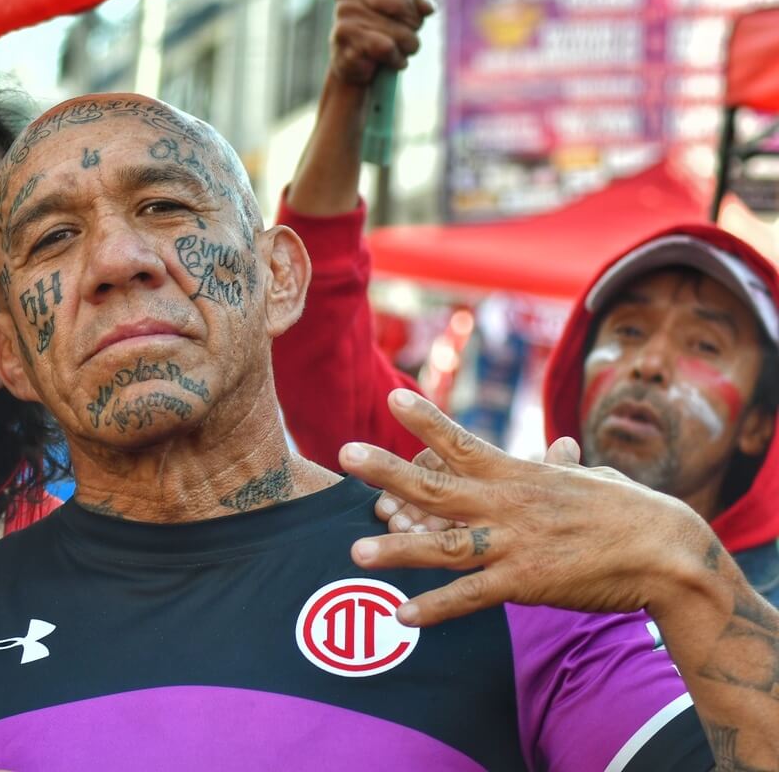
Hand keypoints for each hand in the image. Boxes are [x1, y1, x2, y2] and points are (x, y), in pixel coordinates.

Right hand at [331, 0, 434, 81]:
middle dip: (414, 23)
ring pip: (400, 31)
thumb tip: (427, 7)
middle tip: (407, 31)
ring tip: (398, 49)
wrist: (358, 65)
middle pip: (404, 4)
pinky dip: (397, 59)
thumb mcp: (410, 7)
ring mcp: (344, 13)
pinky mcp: (345, 39)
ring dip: (408, 45)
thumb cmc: (386, 29)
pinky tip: (391, 60)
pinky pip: (387, 48)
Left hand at [341, 389, 713, 627]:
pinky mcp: (526, 582)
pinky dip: (436, 609)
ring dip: (397, 550)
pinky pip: (471, 598)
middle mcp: (507, 504)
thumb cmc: (629, 511)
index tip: (393, 397)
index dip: (425, 420)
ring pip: (443, 546)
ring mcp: (514, 544)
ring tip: (354, 551)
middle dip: (387, 471)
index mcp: (518, 474)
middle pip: (435, 486)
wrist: (667, 552)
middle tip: (346, 455)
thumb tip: (560, 447)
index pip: (461, 441)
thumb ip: (562, 466)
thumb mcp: (590, 478)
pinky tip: (403, 616)